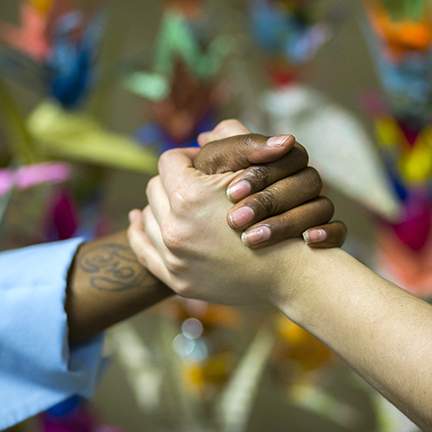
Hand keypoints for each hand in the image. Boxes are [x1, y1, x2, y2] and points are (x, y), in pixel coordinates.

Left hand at [128, 148, 304, 305]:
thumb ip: (231, 140)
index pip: (169, 160)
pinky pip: (142, 249)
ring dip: (161, 206)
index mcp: (189, 196)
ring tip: (177, 205)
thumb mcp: (258, 169)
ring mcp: (174, 257)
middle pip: (155, 187)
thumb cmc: (277, 216)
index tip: (199, 163)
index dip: (186, 156)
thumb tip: (202, 136)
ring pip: (148, 215)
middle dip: (173, 181)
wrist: (290, 271)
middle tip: (192, 185)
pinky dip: (140, 232)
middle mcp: (174, 228)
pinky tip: (140, 220)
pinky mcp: (176, 279)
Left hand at [196, 119, 346, 247]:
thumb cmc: (210, 188)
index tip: (231, 192)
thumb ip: (238, 146)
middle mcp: (303, 181)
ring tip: (252, 239)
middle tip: (235, 219)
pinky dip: (328, 233)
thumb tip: (266, 138)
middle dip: (269, 201)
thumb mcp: (216, 164)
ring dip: (288, 222)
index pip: (290, 157)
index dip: (262, 174)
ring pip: (321, 207)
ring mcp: (315, 206)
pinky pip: (339, 231)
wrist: (212, 228)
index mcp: (284, 159)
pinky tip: (306, 241)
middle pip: (307, 182)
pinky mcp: (324, 232)